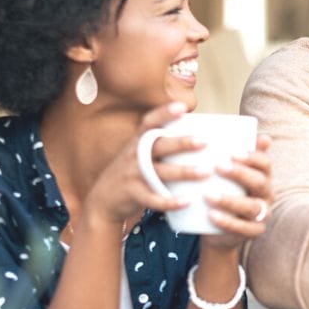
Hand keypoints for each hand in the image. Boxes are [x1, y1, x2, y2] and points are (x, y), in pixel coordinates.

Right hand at [77, 102, 202, 233]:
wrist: (103, 199)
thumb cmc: (133, 173)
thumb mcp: (139, 154)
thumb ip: (160, 144)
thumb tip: (196, 134)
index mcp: (137, 142)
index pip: (149, 123)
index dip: (164, 113)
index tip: (182, 107)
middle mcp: (133, 155)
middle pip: (158, 146)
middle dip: (181, 143)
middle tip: (204, 141)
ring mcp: (131, 174)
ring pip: (158, 172)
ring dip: (183, 172)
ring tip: (205, 172)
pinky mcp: (131, 194)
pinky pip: (151, 198)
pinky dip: (169, 201)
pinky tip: (186, 201)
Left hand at [200, 134, 273, 250]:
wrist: (216, 230)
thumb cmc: (221, 193)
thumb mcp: (224, 175)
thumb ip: (228, 155)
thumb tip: (231, 132)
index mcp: (262, 177)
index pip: (264, 164)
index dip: (252, 157)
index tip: (232, 152)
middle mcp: (266, 195)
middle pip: (260, 182)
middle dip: (241, 174)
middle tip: (218, 166)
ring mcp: (262, 215)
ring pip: (251, 207)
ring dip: (230, 200)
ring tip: (208, 195)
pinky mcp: (253, 232)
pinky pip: (243, 228)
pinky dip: (227, 222)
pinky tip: (211, 215)